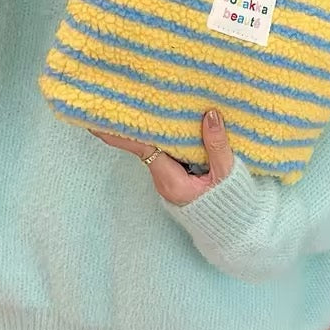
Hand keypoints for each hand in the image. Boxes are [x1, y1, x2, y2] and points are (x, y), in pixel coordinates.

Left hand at [93, 110, 234, 205]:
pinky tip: (164, 118)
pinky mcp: (176, 175)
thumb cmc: (229, 205)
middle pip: (145, 145)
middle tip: (116, 100)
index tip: (97, 122)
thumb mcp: (227, 174)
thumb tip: (210, 115)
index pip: (142, 150)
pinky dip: (163, 135)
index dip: (120, 135)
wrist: (232, 229)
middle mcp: (163, 178)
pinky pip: (165, 151)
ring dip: (149, 127)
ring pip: (155, 147)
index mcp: (171, 180)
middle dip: (131, 123)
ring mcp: (168, 177)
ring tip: (137, 101)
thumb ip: (217, 146)